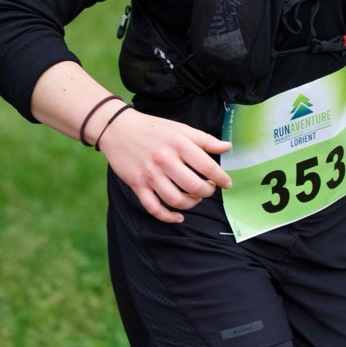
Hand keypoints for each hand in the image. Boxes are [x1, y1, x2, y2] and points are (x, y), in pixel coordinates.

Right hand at [99, 110, 232, 222]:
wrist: (117, 128)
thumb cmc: (152, 128)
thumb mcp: (180, 128)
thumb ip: (204, 139)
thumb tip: (227, 147)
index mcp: (179, 143)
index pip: (206, 166)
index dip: (221, 178)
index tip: (227, 183)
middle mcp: (165, 160)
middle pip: (193, 186)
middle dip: (207, 192)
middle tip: (209, 189)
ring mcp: (150, 174)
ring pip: (176, 200)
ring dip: (190, 204)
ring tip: (195, 198)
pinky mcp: (137, 185)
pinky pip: (154, 208)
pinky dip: (168, 217)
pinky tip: (178, 216)